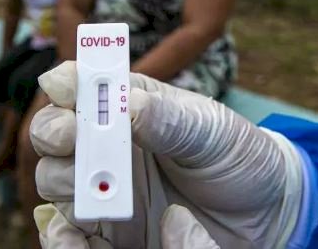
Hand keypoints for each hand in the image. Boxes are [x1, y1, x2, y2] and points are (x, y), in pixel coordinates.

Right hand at [30, 62, 304, 248]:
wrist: (264, 214)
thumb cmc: (237, 157)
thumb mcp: (212, 131)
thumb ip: (171, 120)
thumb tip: (130, 104)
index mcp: (131, 108)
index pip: (83, 87)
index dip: (67, 83)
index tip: (66, 87)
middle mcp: (108, 147)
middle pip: (54, 134)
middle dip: (54, 131)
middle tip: (70, 136)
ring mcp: (106, 190)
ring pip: (55, 181)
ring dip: (61, 180)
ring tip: (89, 188)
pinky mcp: (109, 235)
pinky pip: (71, 235)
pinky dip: (61, 235)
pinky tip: (72, 234)